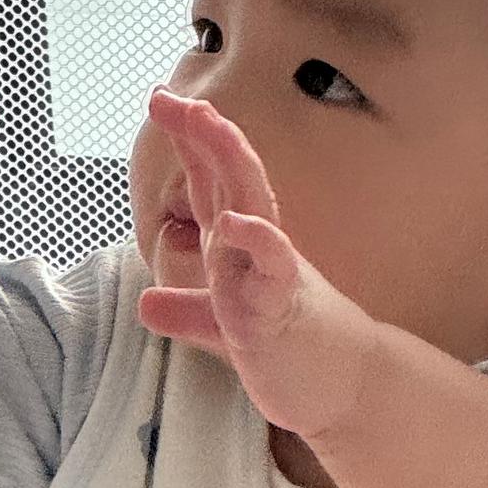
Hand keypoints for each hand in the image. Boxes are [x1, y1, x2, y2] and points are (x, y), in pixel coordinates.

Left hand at [137, 88, 375, 441]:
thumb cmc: (288, 350)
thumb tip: (146, 305)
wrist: (341, 389)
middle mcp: (255, 250)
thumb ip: (189, 313)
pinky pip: (273, 269)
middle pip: (231, 178)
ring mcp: (271, 273)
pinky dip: (256, 242)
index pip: (212, 185)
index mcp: (239, 249)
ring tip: (205, 121)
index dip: (190, 142)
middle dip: (203, 134)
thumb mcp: (226, 330)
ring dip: (230, 162)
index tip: (162, 100)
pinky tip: (233, 222)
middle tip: (171, 97)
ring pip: (253, 205)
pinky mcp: (285, 307)